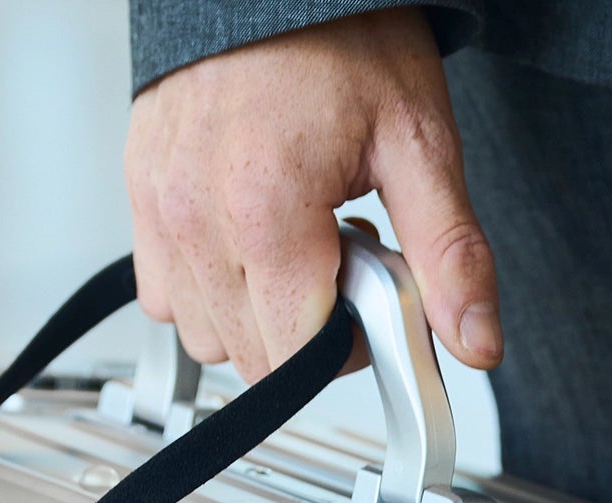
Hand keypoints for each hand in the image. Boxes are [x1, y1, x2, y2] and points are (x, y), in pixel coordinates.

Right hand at [124, 7, 499, 381]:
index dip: (348, 348)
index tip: (371, 303)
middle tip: (339, 258)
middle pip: (253, 358)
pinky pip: (165, 299)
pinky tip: (243, 242)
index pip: (299, 356)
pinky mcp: (139, 205)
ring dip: (254, 315)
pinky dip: (206, 290)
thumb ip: (447, 252)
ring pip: (204, 339)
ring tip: (291, 243)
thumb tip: (473, 339)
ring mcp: (160, 215)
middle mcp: (198, 221)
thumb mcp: (418, 141)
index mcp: (268, 211)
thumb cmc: (339, 35)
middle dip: (305, 331)